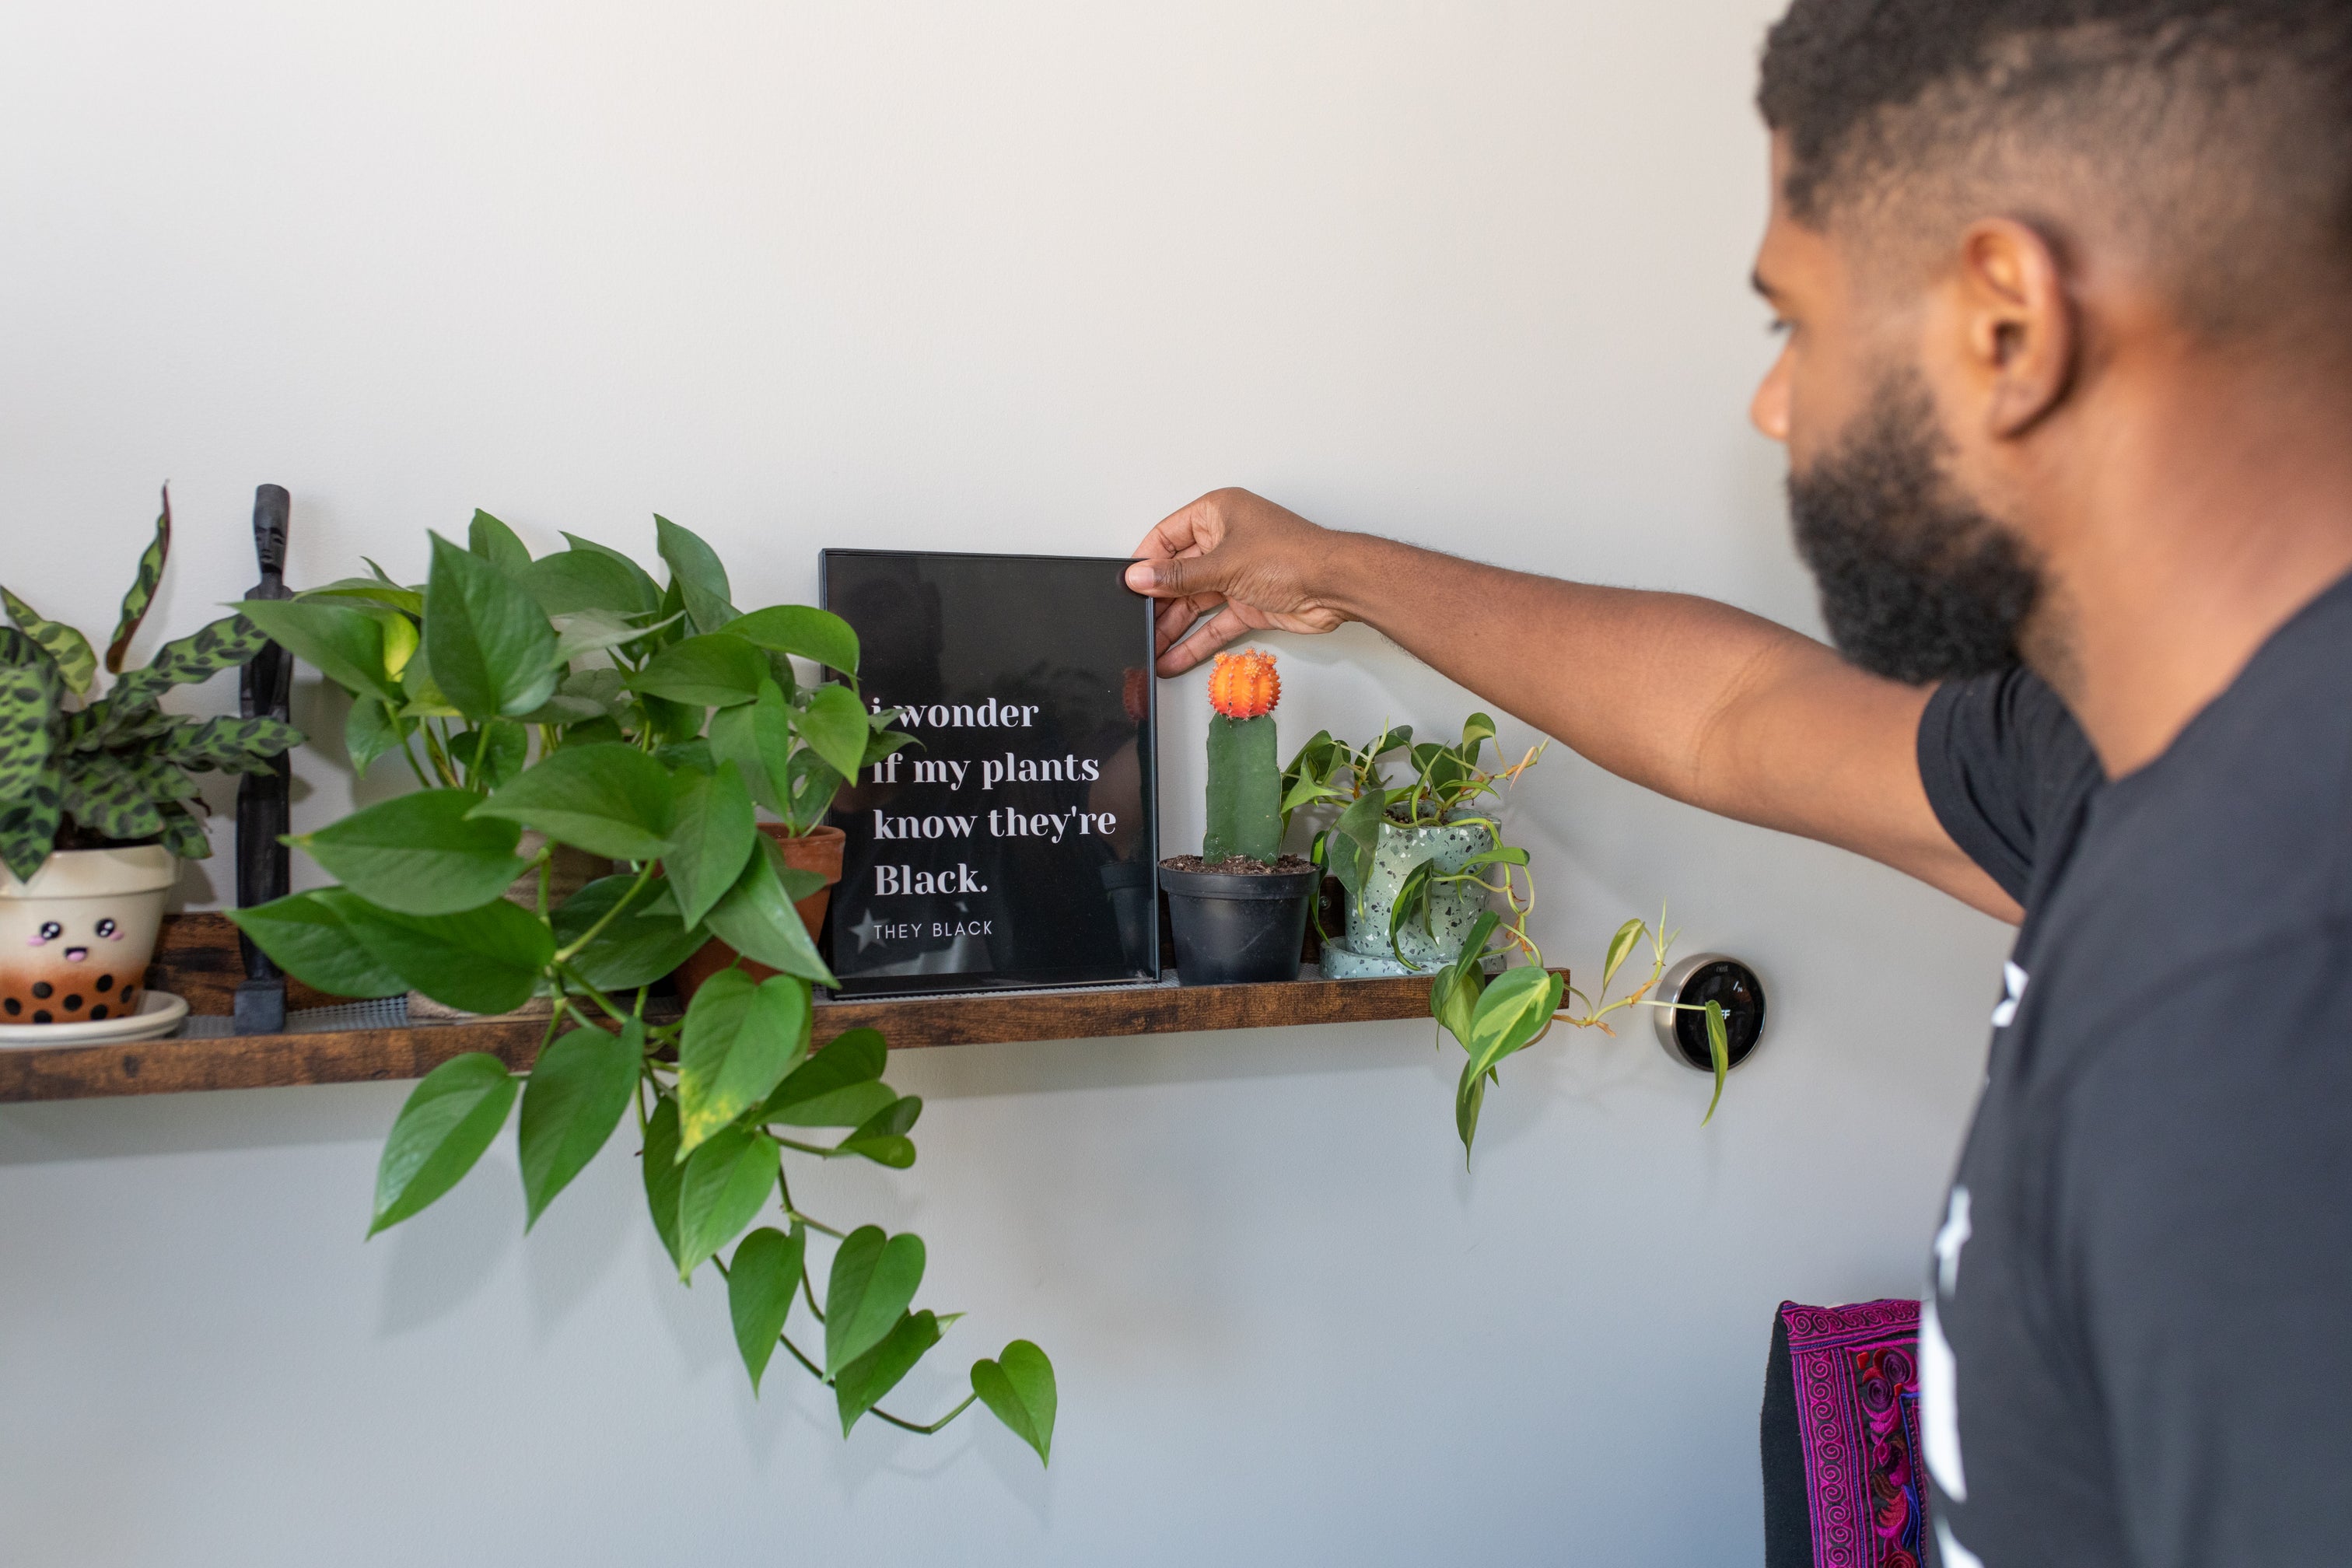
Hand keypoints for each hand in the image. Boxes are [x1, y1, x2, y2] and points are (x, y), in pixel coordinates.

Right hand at [1125, 489, 1351, 674]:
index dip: (1146, 561)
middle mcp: (1225, 540)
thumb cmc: (1292, 555)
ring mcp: (1237, 573)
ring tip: (1148, 648)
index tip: (1127, 585)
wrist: (1337, 586)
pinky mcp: (1248, 602)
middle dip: (1158, 601)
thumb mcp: (1224, 564)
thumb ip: (1178, 576)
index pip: (1168, 535)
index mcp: (1218, 513)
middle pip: (1179, 573)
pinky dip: (1196, 641)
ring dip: (1173, 627)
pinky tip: (1174, 657)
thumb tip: (1140, 577)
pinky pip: (1214, 623)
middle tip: (1135, 624)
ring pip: (1194, 602)